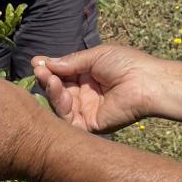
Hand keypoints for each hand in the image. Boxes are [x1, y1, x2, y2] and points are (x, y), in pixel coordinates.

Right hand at [32, 43, 165, 133]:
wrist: (145, 81)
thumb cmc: (126, 64)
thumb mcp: (94, 56)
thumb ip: (69, 62)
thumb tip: (42, 62)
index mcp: (88, 77)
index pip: (62, 75)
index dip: (49, 69)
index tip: (36, 63)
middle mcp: (85, 94)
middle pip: (58, 90)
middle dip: (47, 79)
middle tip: (39, 70)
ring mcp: (86, 110)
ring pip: (60, 104)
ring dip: (51, 90)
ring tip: (48, 77)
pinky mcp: (89, 124)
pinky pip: (68, 119)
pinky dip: (59, 104)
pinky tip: (57, 88)